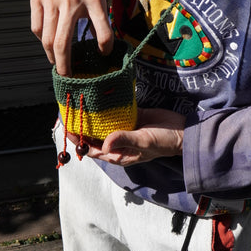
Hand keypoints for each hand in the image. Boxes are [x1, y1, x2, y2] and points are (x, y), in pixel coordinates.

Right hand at [30, 0, 113, 75]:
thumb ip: (99, 10)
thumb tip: (100, 36)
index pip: (102, 28)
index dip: (105, 44)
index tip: (104, 52)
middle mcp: (70, 1)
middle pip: (63, 43)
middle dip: (66, 66)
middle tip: (69, 76)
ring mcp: (50, 0)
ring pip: (47, 38)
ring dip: (52, 56)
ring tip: (58, 63)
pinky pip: (37, 26)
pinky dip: (42, 38)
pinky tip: (48, 42)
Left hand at [68, 108, 185, 165]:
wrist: (183, 131)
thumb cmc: (164, 142)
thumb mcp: (144, 142)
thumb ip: (124, 140)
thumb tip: (104, 143)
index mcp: (118, 154)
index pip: (91, 149)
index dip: (78, 140)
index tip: (67, 127)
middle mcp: (117, 143)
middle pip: (94, 136)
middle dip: (82, 126)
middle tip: (69, 110)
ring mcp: (124, 129)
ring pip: (102, 123)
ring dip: (92, 115)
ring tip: (79, 102)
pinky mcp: (131, 117)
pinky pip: (114, 112)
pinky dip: (107, 106)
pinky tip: (98, 96)